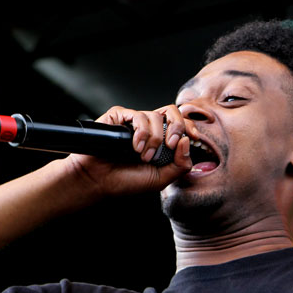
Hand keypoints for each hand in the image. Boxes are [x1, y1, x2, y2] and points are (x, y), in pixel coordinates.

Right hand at [67, 104, 192, 199]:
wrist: (99, 181)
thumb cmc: (126, 181)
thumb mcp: (161, 179)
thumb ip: (180, 164)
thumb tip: (187, 141)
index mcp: (162, 141)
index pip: (181, 125)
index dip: (190, 127)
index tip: (193, 139)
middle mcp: (149, 129)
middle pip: (172, 111)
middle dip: (177, 126)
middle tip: (171, 144)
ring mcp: (133, 122)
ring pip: (155, 116)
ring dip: (154, 138)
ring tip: (143, 156)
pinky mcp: (118, 117)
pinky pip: (136, 115)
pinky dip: (140, 132)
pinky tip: (135, 146)